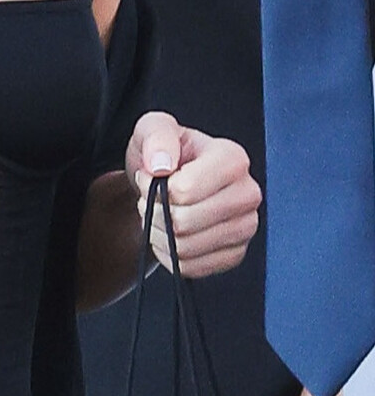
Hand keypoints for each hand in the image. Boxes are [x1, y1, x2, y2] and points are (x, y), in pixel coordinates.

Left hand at [124, 111, 260, 277]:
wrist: (167, 179)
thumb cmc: (165, 151)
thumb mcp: (154, 127)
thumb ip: (157, 136)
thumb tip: (161, 164)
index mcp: (232, 158)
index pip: (185, 190)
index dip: (155, 186)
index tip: (150, 175)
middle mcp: (247, 194)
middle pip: (185, 222)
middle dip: (153, 210)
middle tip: (148, 196)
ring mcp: (245, 228)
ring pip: (187, 247)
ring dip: (158, 232)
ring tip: (156, 212)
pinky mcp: (235, 254)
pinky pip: (192, 267)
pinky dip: (169, 254)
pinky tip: (168, 232)